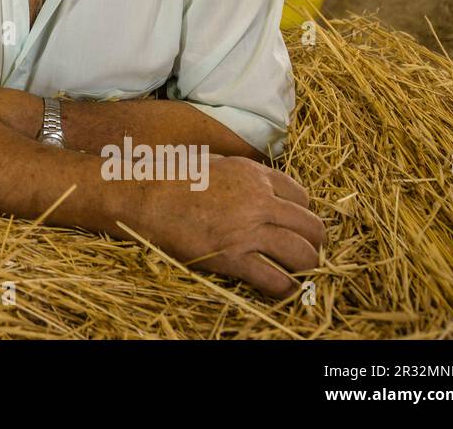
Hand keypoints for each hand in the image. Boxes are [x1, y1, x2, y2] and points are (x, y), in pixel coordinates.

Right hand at [125, 155, 324, 298]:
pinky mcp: (232, 256)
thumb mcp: (212, 162)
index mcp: (253, 174)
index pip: (302, 196)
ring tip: (298, 274)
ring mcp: (247, 229)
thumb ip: (239, 174)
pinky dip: (285, 289)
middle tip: (304, 252)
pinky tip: (282, 290)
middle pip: (311, 226)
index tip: (294, 225)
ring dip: (306, 267)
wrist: (140, 195)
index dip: (302, 213)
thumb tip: (252, 184)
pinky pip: (276, 279)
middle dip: (313, 242)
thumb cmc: (168, 177)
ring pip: (302, 254)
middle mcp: (258, 200)